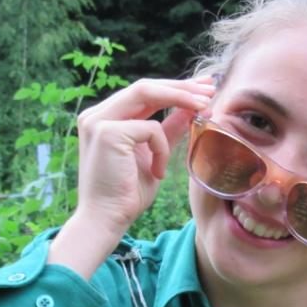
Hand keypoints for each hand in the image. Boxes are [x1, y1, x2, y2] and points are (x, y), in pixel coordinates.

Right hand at [48, 76, 214, 277]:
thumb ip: (169, 130)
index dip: (174, 88)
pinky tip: (158, 171)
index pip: (143, 93)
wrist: (106, 220)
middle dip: (181, 86)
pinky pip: (151, 128)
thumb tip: (195, 109)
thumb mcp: (154, 155)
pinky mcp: (108, 133)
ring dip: (180, 98)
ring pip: (147, 93)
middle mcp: (97, 114)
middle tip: (210, 89)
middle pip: (145, 86)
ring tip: (205, 106)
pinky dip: (162, 148)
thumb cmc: (127, 193)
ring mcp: (98, 121)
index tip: (202, 88)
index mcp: (105, 118)